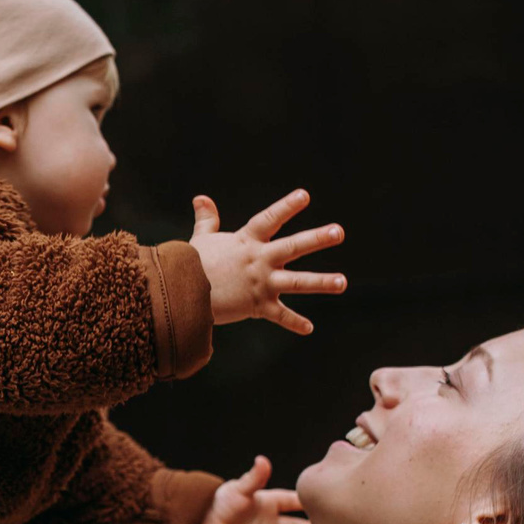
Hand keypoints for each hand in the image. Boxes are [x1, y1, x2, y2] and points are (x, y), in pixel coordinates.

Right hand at [192, 190, 345, 333]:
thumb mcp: (201, 239)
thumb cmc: (189, 265)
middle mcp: (258, 260)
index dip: (287, 207)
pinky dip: (294, 323)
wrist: (181, 294)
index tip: (305, 196)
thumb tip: (200, 198)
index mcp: (246, 241)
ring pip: (297, 281)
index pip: (270, 219)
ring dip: (321, 282)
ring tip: (342, 282)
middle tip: (338, 232)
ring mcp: (260, 284)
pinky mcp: (257, 306)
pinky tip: (309, 328)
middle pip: (293, 246)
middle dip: (316, 239)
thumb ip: (207, 219)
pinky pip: (280, 316)